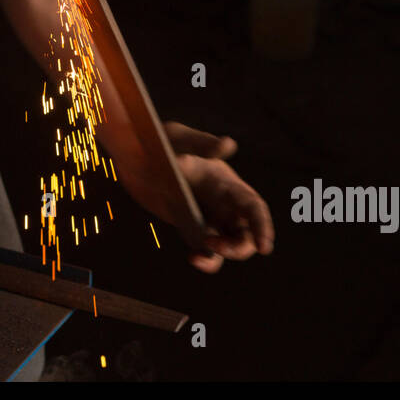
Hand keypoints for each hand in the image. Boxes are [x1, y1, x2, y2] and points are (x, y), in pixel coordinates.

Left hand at [164, 121, 274, 273]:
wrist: (136, 156)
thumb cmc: (162, 142)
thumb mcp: (178, 139)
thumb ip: (200, 144)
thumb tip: (228, 144)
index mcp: (226, 182)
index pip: (253, 207)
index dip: (262, 227)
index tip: (263, 247)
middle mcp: (223, 203)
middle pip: (246, 233)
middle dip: (240, 246)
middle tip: (213, 244)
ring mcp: (209, 218)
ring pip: (231, 245)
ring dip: (225, 253)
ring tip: (200, 250)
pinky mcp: (191, 229)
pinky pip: (207, 252)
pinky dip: (206, 260)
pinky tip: (193, 258)